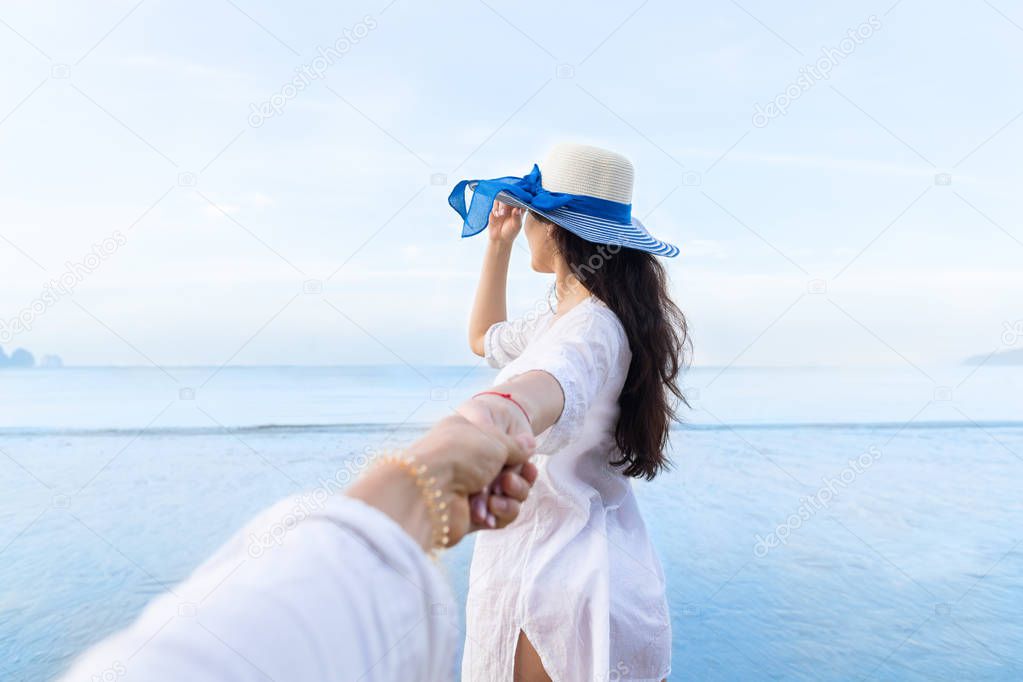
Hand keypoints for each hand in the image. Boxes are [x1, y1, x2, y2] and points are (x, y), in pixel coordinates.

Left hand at [407, 413, 535, 545]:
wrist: (430, 491)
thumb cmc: (460, 455)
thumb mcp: (496, 440)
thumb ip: (517, 445)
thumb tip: (529, 445)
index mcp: (468, 438)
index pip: (502, 447)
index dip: (518, 455)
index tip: (525, 458)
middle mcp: (467, 464)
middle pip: (508, 474)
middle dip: (518, 478)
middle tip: (508, 479)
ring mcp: (468, 491)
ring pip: (507, 497)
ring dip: (512, 496)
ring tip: (499, 493)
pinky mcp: (470, 517)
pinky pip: (499, 517)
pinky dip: (501, 513)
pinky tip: (491, 509)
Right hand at [488, 201, 523, 243]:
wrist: (499, 238)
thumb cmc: (511, 232)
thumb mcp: (516, 226)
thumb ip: (517, 217)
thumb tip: (517, 209)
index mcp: (520, 208)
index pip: (521, 198)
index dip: (520, 197)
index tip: (517, 201)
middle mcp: (511, 205)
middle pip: (510, 195)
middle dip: (508, 200)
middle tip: (507, 208)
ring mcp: (503, 205)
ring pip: (502, 197)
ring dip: (501, 205)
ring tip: (502, 214)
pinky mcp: (495, 207)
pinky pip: (495, 202)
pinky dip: (496, 208)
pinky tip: (497, 215)